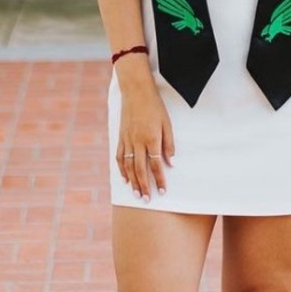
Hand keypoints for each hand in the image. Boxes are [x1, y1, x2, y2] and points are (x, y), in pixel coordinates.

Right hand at [115, 80, 174, 200]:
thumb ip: (169, 144)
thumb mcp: (167, 123)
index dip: (160, 180)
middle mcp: (138, 142)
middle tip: (147, 200)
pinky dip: (122, 169)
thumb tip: (170, 163)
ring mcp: (127, 140)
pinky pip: (120, 157)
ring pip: (129, 166)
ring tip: (136, 194)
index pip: (156, 165)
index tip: (163, 191)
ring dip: (133, 182)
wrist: (136, 91)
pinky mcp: (120, 137)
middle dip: (144, 186)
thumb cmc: (155, 106)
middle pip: (140, 169)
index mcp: (151, 138)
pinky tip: (125, 178)